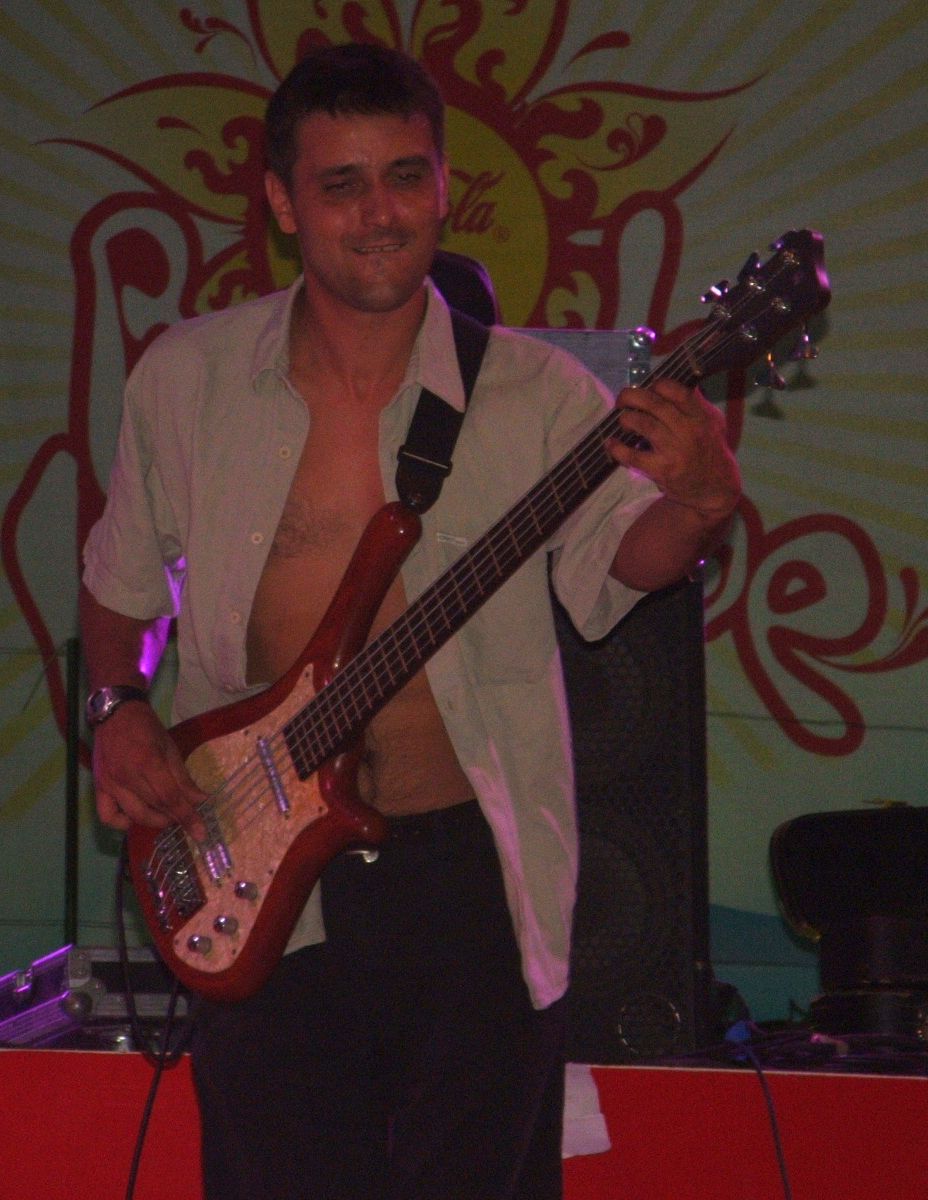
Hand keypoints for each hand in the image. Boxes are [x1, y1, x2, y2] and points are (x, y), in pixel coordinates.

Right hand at [91, 701, 206, 839]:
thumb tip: (201, 800)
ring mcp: (110, 783)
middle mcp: (127, 776)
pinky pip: (107, 816)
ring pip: (134, 815)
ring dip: (154, 821)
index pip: (170, 798)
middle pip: (154, 808)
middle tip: (184, 817)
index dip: (187, 817)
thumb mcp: (170, 748)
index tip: (200, 833)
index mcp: (148, 762)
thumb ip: (183, 778)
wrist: (115, 714)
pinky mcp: (98, 787)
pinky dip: (121, 823)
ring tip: (166, 815)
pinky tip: (135, 817)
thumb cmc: (146, 728)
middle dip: (173, 819)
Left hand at [607, 381, 740, 523]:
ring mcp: (675, 451)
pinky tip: (611, 443)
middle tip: (622, 399)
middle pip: (655, 404)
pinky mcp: (662, 470)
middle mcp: (689, 431)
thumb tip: (672, 382)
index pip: (679, 392)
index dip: (658, 385)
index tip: (649, 387)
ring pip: (644, 424)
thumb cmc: (710, 451)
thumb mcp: (712, 423)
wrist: (714, 488)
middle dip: (632, 396)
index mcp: (701, 417)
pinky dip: (618, 448)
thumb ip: (695, 403)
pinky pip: (634, 456)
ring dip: (626, 419)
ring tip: (622, 420)